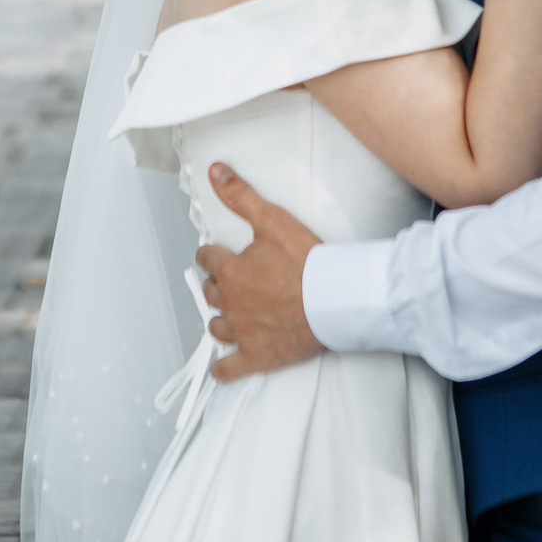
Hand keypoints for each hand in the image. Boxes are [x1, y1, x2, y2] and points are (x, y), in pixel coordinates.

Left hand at [195, 165, 324, 380]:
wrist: (334, 299)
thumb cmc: (307, 262)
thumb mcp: (271, 219)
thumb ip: (240, 196)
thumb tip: (215, 172)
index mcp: (230, 272)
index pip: (207, 259)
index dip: (212, 254)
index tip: (218, 254)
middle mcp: (230, 303)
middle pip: (211, 293)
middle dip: (219, 285)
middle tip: (232, 281)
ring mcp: (242, 333)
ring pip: (217, 327)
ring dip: (221, 320)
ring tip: (231, 314)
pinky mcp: (257, 357)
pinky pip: (229, 369)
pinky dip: (223, 369)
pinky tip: (221, 368)